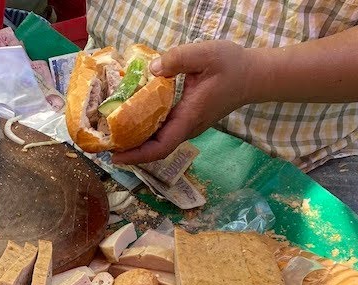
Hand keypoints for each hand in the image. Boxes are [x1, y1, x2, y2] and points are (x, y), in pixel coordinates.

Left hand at [112, 41, 259, 165]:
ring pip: (159, 141)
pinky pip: (164, 130)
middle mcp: (188, 127)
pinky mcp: (188, 118)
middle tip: (103, 144)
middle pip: (155, 148)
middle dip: (129, 151)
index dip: (137, 155)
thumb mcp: (205, 54)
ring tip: (111, 134)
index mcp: (189, 117)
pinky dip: (146, 130)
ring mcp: (189, 125)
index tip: (115, 157)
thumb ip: (177, 59)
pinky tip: (131, 119)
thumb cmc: (232, 65)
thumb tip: (151, 69)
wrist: (254, 75)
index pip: (161, 146)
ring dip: (136, 141)